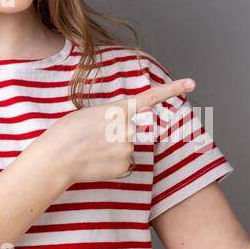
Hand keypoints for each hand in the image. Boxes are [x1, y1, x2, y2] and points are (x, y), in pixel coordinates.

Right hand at [34, 75, 197, 184]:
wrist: (57, 158)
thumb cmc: (67, 133)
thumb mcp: (90, 114)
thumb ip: (112, 118)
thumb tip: (122, 131)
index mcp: (119, 109)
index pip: (152, 97)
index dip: (173, 89)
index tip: (192, 83)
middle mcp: (129, 127)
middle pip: (135, 130)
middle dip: (121, 134)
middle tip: (97, 138)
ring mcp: (129, 148)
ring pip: (129, 149)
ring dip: (115, 150)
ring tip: (93, 151)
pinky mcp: (126, 166)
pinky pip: (125, 164)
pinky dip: (114, 165)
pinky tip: (97, 163)